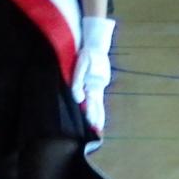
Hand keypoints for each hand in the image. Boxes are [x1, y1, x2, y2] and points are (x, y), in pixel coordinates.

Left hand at [71, 16, 114, 133]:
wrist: (96, 45)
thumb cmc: (86, 55)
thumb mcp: (80, 66)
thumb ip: (78, 82)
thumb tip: (79, 99)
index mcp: (95, 84)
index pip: (92, 103)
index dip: (91, 115)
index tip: (92, 127)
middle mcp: (99, 86)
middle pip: (98, 105)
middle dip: (97, 119)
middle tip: (97, 133)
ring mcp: (100, 84)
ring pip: (99, 102)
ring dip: (99, 115)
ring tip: (98, 128)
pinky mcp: (99, 82)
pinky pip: (98, 97)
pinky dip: (98, 106)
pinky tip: (96, 114)